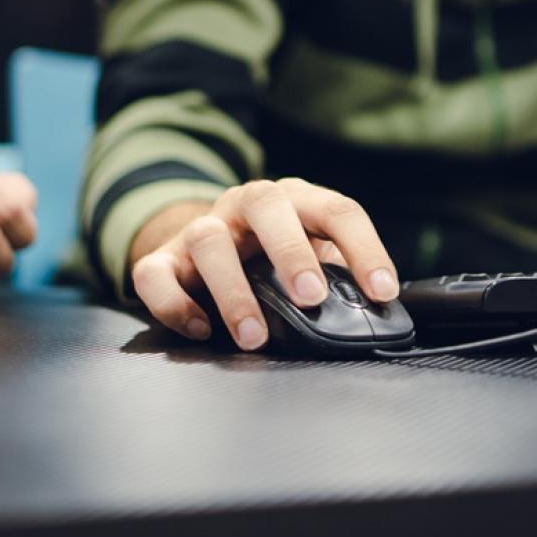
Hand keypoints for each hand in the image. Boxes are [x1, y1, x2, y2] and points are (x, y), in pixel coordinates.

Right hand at [128, 177, 398, 350]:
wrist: (202, 248)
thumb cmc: (269, 257)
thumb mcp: (310, 254)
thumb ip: (337, 275)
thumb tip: (373, 313)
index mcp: (294, 200)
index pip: (336, 210)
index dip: (364, 249)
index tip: (382, 292)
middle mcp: (245, 205)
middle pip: (267, 204)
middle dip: (291, 249)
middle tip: (311, 296)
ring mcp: (200, 229)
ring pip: (208, 240)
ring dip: (233, 290)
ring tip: (254, 336)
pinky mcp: (161, 259)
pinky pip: (155, 274)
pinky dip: (175, 304)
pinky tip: (201, 329)